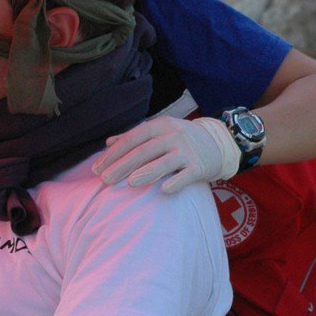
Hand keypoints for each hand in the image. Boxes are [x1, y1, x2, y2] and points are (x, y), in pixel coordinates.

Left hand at [92, 116, 240, 192]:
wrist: (219, 142)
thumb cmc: (182, 140)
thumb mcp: (161, 132)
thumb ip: (135, 137)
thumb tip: (108, 143)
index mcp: (160, 126)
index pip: (132, 139)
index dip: (113, 154)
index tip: (97, 169)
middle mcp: (173, 135)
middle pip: (144, 151)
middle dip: (122, 166)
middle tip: (105, 180)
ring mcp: (187, 151)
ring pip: (164, 162)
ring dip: (146, 173)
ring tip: (129, 183)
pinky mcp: (200, 166)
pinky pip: (186, 175)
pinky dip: (175, 182)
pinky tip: (163, 190)